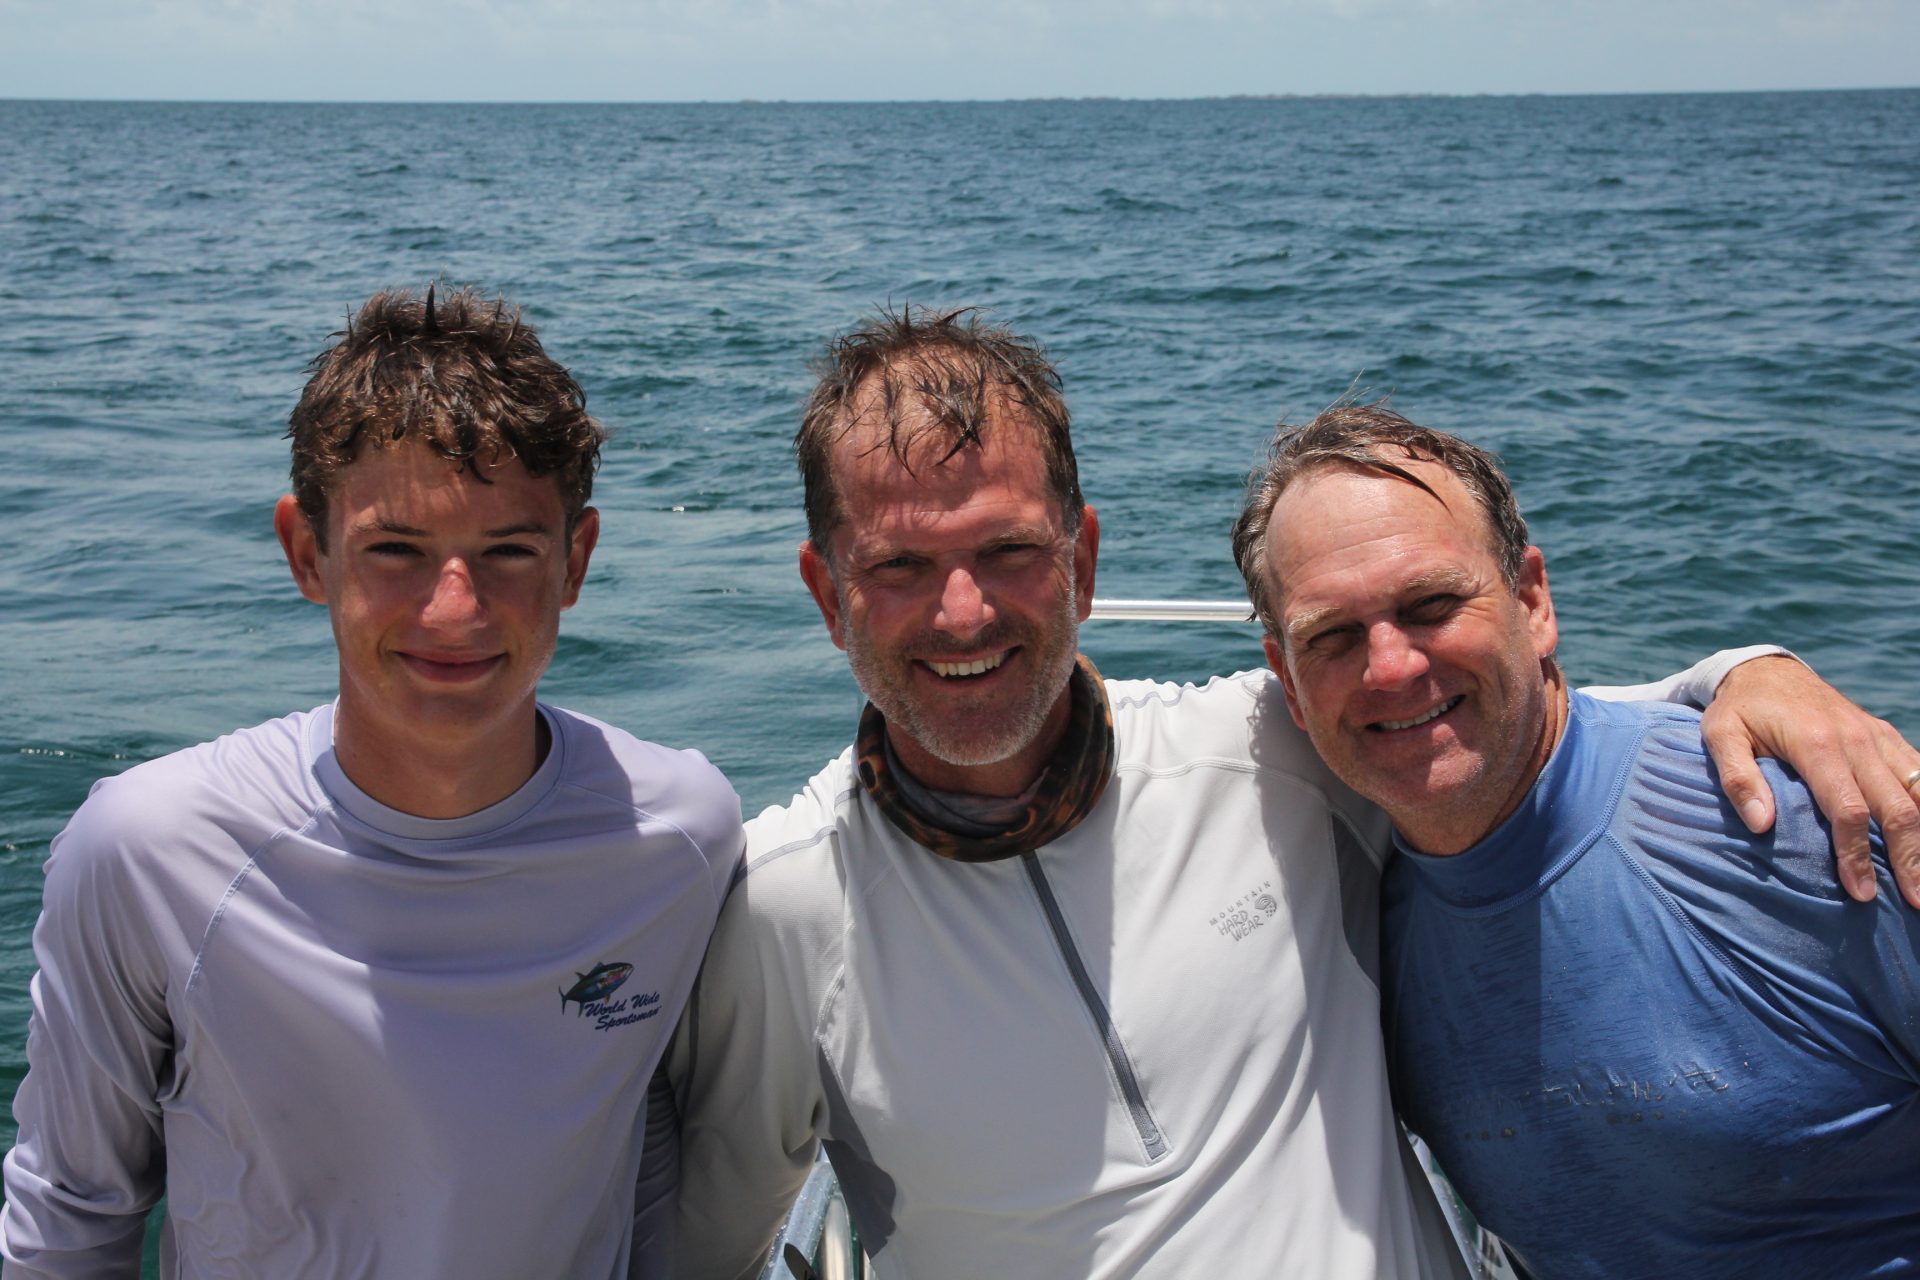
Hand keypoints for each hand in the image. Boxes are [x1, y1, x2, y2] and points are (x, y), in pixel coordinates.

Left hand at [1702, 656, 1919, 907]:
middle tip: (1915, 903)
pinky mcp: (1887, 737)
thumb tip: (1760, 825)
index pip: (1848, 809)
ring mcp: (1877, 737)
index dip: (1856, 854)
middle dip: (1910, 858)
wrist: (1767, 670)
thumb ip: (1736, 778)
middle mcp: (1857, 739)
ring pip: (1919, 792)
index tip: (1860, 893)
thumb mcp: (1720, 735)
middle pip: (1897, 807)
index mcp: (1816, 743)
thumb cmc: (1740, 710)